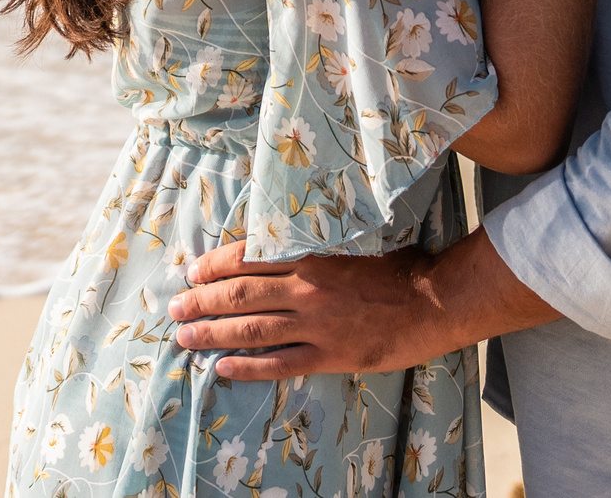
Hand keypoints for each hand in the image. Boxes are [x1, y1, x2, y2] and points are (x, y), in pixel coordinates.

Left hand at [165, 231, 556, 379]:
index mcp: (311, 256)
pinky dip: (248, 368)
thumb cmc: (398, 268)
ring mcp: (317, 325)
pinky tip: (223, 368)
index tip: (193, 271)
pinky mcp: (330, 355)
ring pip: (251, 330)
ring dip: (213, 333)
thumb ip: (316, 246)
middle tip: (174, 307)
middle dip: (202, 300)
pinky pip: (280, 364)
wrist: (435, 302)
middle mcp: (306, 289)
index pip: (249, 257)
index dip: (215, 266)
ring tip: (185, 336)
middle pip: (240, 294)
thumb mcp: (352, 243)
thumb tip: (281, 241)